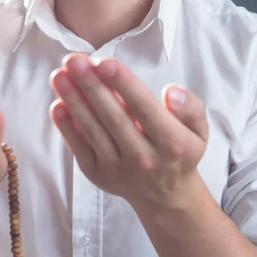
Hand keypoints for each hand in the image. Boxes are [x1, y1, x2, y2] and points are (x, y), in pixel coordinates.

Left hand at [49, 54, 208, 213]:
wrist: (166, 196)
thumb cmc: (180, 151)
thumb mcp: (199, 130)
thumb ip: (191, 108)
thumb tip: (171, 91)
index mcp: (171, 142)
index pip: (144, 107)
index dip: (122, 83)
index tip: (103, 61)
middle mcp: (143, 158)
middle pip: (113, 117)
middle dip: (91, 86)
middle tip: (74, 60)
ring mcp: (117, 168)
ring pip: (93, 130)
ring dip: (73, 101)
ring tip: (59, 75)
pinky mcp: (97, 175)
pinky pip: (79, 148)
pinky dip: (66, 127)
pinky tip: (57, 104)